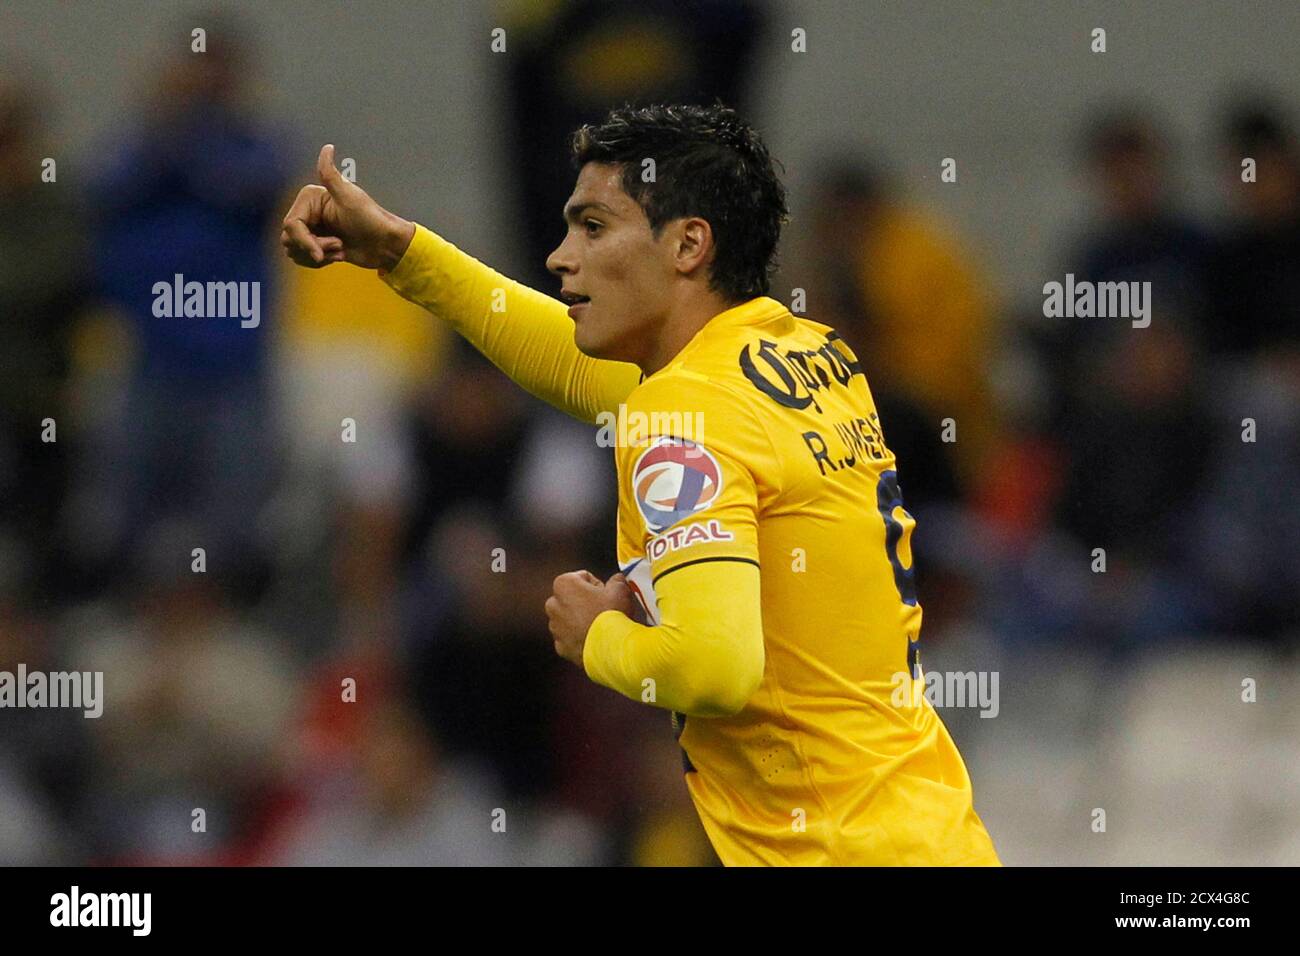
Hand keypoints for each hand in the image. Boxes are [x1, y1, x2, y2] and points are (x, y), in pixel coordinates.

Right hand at [280, 144, 415, 270]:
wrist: (386, 245)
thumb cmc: (371, 219)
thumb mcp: (349, 197)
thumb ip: (331, 175)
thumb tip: (328, 147)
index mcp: (310, 198)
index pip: (291, 225)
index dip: (304, 241)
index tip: (320, 253)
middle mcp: (308, 212)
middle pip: (290, 239)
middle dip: (313, 248)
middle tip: (339, 246)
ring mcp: (312, 229)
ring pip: (295, 250)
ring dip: (320, 256)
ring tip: (341, 249)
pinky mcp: (318, 245)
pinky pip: (303, 258)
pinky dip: (320, 262)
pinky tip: (340, 255)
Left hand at [545, 570, 645, 665]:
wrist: (609, 649)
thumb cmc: (611, 616)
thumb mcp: (620, 590)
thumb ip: (616, 581)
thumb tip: (617, 580)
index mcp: (564, 585)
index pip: (582, 578)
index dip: (598, 586)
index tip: (606, 595)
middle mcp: (553, 604)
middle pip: (573, 598)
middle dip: (587, 603)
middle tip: (605, 610)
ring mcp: (555, 627)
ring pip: (570, 619)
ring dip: (583, 620)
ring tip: (601, 626)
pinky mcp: (560, 646)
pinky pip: (571, 638)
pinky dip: (581, 637)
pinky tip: (595, 639)